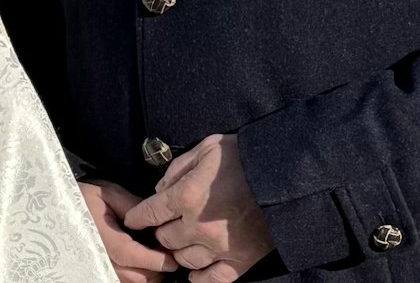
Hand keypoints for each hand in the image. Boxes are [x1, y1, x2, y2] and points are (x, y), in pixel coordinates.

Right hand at [79, 180, 177, 282]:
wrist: (57, 209)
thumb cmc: (82, 198)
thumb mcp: (107, 193)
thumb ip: (132, 205)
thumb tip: (156, 220)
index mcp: (101, 237)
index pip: (131, 255)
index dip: (154, 260)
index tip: (172, 259)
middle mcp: (98, 258)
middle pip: (135, 277)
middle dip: (156, 270)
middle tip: (167, 256)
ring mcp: (97, 267)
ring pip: (131, 282)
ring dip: (147, 275)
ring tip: (154, 260)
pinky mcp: (97, 271)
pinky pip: (122, 281)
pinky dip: (135, 276)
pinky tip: (140, 265)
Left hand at [123, 134, 273, 282]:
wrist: (286, 178)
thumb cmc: (243, 158)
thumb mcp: (205, 149)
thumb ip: (177, 169)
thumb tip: (160, 189)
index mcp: (187, 197)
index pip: (150, 213)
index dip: (138, 216)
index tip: (133, 218)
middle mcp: (199, 226)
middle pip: (165, 239)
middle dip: (161, 231)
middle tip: (166, 225)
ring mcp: (220, 247)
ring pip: (185, 260)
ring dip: (179, 252)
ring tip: (182, 243)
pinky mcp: (241, 260)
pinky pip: (213, 279)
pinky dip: (200, 278)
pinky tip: (195, 273)